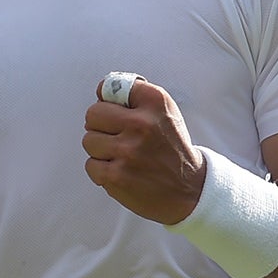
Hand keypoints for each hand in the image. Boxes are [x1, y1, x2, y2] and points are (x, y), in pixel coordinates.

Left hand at [82, 77, 205, 225]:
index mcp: (156, 102)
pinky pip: (90, 165)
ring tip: (123, 156)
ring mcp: (128, 151)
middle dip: (101, 125)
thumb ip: (135, 97)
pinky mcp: (116, 176)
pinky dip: (102, 170)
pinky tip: (121, 171)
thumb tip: (100, 91)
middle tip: (118, 136)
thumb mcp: (165, 112)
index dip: (111, 101)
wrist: (189, 190)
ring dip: (101, 149)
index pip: (110, 86)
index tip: (119, 111)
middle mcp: (142, 124)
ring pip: (89, 140)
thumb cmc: (171, 149)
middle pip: (93, 114)